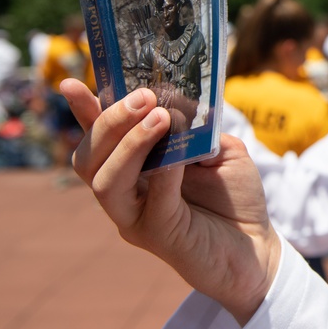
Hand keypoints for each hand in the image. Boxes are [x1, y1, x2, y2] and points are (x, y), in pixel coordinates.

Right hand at [61, 79, 281, 324]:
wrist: (258, 245)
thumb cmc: (235, 198)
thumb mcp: (220, 150)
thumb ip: (198, 128)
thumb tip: (179, 105)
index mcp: (134, 167)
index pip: (98, 137)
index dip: (83, 110)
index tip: (70, 82)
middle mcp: (125, 193)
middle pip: (89, 157)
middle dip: (111, 121)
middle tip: (144, 96)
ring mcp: (136, 217)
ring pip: (106, 181)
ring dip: (130, 144)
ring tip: (160, 117)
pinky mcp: (160, 236)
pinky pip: (152, 202)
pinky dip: (163, 174)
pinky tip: (178, 156)